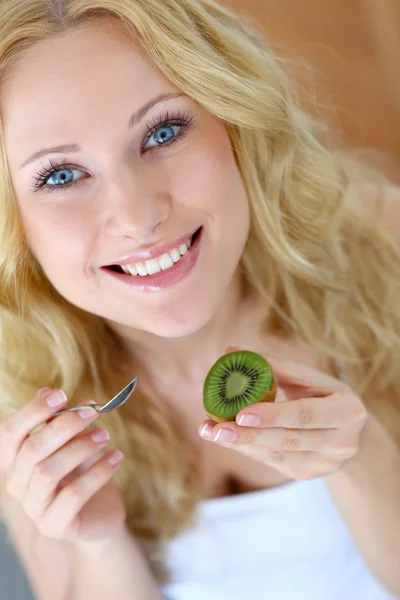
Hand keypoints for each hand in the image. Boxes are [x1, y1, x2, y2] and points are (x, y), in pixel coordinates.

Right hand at [0, 388, 125, 540]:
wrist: (102, 512)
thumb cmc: (84, 469)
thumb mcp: (75, 439)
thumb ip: (61, 419)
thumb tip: (50, 391)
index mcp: (16, 459)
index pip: (9, 432)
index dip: (32, 411)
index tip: (62, 394)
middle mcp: (17, 484)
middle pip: (31, 450)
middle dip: (64, 426)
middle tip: (94, 412)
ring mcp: (33, 508)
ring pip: (48, 472)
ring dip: (80, 448)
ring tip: (106, 436)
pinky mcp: (54, 526)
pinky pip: (73, 495)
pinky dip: (97, 472)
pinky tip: (116, 458)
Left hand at [198, 348, 368, 479]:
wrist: (348, 431)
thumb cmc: (324, 394)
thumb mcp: (309, 377)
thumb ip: (274, 366)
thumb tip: (230, 351)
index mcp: (348, 411)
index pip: (306, 414)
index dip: (274, 415)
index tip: (241, 412)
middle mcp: (342, 443)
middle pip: (289, 439)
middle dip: (249, 435)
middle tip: (216, 428)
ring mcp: (325, 464)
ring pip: (277, 454)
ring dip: (241, 443)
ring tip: (210, 431)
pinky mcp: (307, 474)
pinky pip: (273, 461)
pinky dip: (248, 448)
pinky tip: (226, 437)